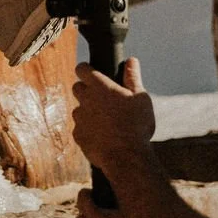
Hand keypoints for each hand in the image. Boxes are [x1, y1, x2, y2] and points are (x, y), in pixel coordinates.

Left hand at [72, 56, 155, 172]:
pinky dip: (88, 130)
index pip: (82, 69)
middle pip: (77, 88)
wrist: (126, 157)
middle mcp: (85, 100)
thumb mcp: (140, 98)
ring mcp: (79, 118)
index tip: (91, 72)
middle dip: (86, 90)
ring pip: (78, 109)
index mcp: (99, 86)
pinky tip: (103, 137)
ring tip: (107, 121)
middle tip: (102, 98)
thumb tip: (131, 60)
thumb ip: (133, 77)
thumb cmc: (136, 125)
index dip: (85, 69)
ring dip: (87, 112)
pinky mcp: (78, 136)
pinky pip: (80, 129)